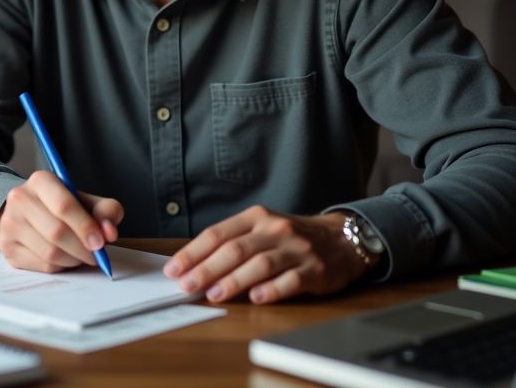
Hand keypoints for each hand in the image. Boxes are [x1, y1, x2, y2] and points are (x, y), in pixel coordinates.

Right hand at [0, 170, 122, 272]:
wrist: (26, 212)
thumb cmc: (61, 207)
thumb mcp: (86, 201)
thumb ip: (106, 210)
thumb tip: (109, 232)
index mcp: (41, 181)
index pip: (64, 206)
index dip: (85, 227)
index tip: (100, 242)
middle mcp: (20, 199)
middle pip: (57, 232)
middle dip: (82, 249)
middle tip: (96, 255)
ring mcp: (9, 224)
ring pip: (50, 252)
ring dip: (73, 259)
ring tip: (80, 255)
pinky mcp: (7, 247)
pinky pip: (42, 265)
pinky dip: (60, 266)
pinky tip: (64, 258)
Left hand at [163, 206, 366, 303]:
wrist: (341, 239)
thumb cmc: (290, 238)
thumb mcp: (261, 230)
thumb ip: (232, 244)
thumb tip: (195, 268)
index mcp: (256, 217)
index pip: (217, 234)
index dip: (193, 253)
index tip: (174, 269)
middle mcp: (275, 230)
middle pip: (235, 250)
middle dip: (207, 269)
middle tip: (187, 285)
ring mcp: (297, 249)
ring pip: (261, 265)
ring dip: (234, 281)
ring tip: (214, 294)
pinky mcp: (316, 270)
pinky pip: (291, 281)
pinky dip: (272, 290)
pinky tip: (256, 299)